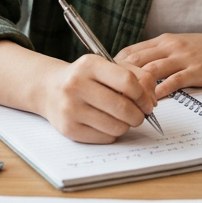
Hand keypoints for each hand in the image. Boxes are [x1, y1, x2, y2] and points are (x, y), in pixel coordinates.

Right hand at [37, 54, 157, 143]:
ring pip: (116, 126)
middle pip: (123, 107)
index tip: (147, 103)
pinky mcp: (69, 129)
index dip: (143, 95)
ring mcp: (71, 108)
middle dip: (138, 115)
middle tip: (139, 115)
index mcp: (90, 65)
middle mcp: (77, 85)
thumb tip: (152, 101)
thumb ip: (136, 75)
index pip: (128, 81)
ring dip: (126, 125)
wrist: (49, 89)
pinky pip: (105, 137)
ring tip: (121, 118)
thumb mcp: (107, 66)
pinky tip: (106, 123)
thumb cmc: (85, 78)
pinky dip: (112, 133)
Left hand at [116, 31, 201, 98]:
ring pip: (149, 71)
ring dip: (136, 89)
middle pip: (134, 60)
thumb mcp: (184, 46)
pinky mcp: (196, 70)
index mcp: (165, 40)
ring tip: (128, 105)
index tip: (108, 84)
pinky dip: (158, 93)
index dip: (115, 68)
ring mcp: (183, 57)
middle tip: (111, 98)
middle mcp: (170, 46)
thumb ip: (164, 55)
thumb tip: (143, 71)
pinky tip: (151, 104)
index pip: (130, 51)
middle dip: (119, 80)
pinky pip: (172, 81)